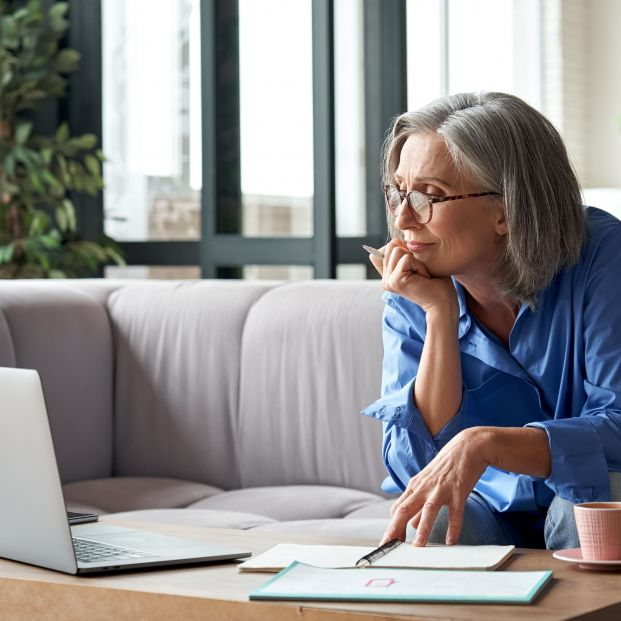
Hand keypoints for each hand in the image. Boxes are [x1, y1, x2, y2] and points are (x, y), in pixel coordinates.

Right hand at [369, 240, 456, 315]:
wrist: (443, 303)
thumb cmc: (435, 283)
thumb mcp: (416, 264)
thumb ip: (401, 256)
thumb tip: (389, 244)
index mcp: (388, 275)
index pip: (387, 249)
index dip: (404, 250)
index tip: (416, 267)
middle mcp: (386, 279)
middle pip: (391, 246)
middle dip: (410, 254)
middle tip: (420, 271)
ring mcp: (388, 281)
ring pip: (397, 250)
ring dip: (415, 260)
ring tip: (421, 275)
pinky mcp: (395, 281)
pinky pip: (406, 258)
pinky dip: (419, 265)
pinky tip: (423, 277)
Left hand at [379, 428, 488, 545]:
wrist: (467, 447)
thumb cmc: (447, 466)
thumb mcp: (428, 483)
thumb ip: (419, 504)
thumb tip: (411, 524)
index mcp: (415, 486)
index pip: (397, 508)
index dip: (392, 526)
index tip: (388, 542)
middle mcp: (424, 488)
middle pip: (404, 509)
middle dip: (395, 528)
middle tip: (388, 545)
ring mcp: (441, 489)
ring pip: (428, 510)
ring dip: (422, 529)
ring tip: (418, 546)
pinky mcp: (458, 491)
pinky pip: (455, 512)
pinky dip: (453, 527)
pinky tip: (451, 541)